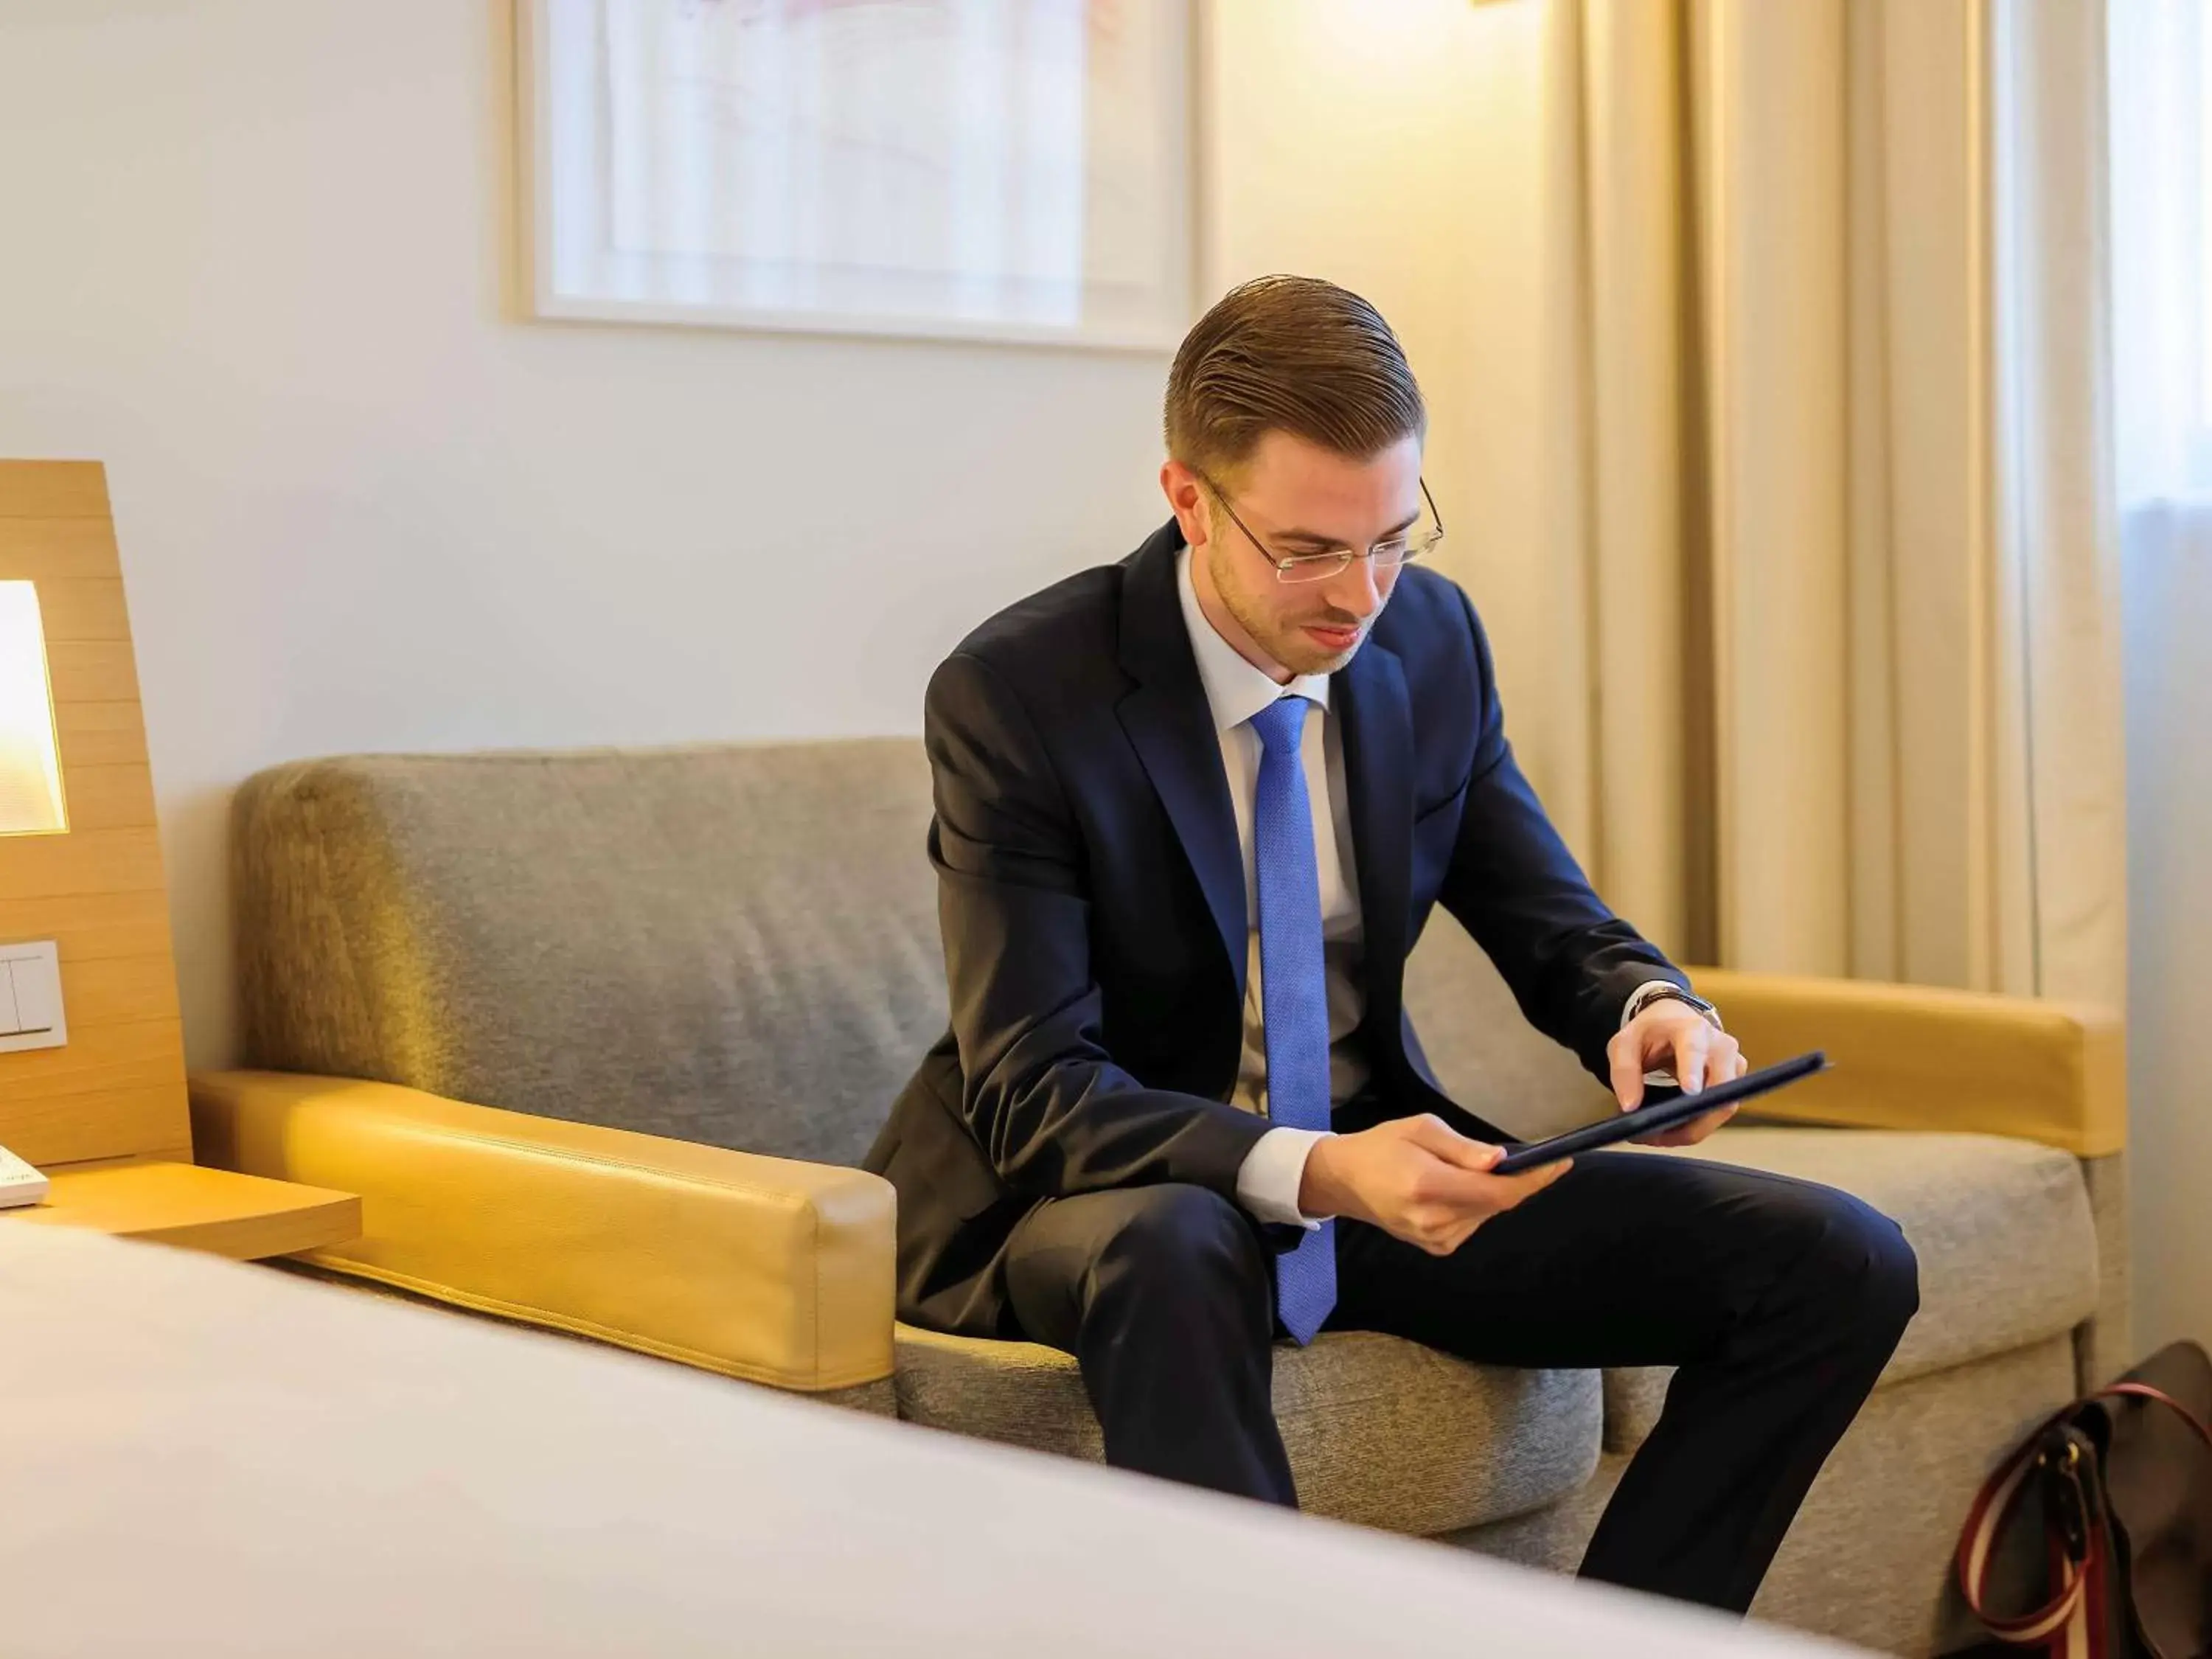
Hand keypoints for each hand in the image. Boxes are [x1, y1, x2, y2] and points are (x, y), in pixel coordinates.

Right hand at [1297, 1115, 1570, 1256]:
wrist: (1345, 1180)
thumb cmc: (1383, 1145)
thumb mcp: (1421, 1128)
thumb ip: (1463, 1148)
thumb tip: (1501, 1161)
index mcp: (1428, 1186)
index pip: (1497, 1192)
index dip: (1535, 1180)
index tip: (1562, 1162)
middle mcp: (1433, 1220)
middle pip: (1498, 1204)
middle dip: (1515, 1180)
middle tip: (1518, 1155)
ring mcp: (1434, 1239)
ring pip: (1487, 1213)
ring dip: (1492, 1190)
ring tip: (1464, 1169)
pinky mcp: (1437, 1247)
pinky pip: (1474, 1222)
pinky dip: (1476, 1203)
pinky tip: (1454, 1188)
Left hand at [1606, 1000, 1747, 1147]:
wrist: (1674, 1021)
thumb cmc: (1651, 1032)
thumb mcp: (1625, 1044)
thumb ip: (1624, 1072)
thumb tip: (1631, 1107)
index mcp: (1692, 1029)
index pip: (1695, 1051)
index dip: (1693, 1072)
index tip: (1690, 1092)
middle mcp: (1720, 1046)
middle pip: (1719, 1089)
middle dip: (1689, 1119)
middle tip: (1654, 1135)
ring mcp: (1733, 1065)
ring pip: (1722, 1108)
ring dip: (1691, 1129)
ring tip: (1656, 1137)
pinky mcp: (1735, 1083)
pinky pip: (1719, 1113)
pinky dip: (1696, 1126)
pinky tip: (1671, 1131)